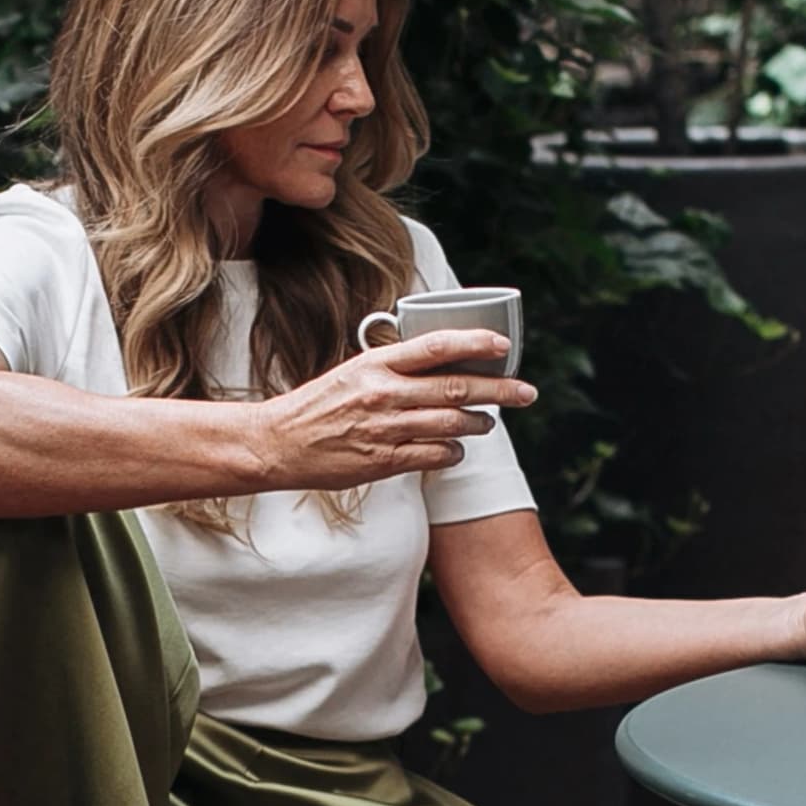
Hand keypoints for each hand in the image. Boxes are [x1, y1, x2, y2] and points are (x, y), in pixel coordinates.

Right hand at [254, 331, 534, 490]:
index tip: (504, 346)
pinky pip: (433, 455)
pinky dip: (453, 452)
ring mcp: (385, 428)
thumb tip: (439, 360)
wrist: (279, 442)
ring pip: (451, 423)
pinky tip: (456, 449)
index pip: (436, 346)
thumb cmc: (318, 405)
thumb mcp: (353, 371)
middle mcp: (384, 393)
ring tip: (488, 422)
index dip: (475, 344)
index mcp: (376, 363)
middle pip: (457, 388)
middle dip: (500, 390)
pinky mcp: (382, 461)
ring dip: (479, 423)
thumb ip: (394, 365)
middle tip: (526, 392)